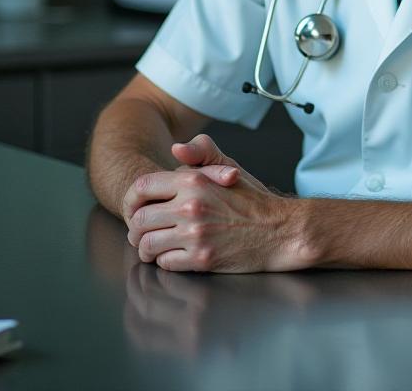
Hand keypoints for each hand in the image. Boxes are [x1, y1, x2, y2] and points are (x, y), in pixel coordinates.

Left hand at [124, 135, 306, 272]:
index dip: (132, 199)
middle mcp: (191, 206)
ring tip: (153, 246)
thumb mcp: (229, 166)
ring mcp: (195, 235)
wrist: (279, 230)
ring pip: (148, 245)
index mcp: (194, 180)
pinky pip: (165, 262)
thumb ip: (201, 151)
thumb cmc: (253, 199)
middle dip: (136, 228)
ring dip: (146, 248)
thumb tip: (175, 149)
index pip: (143, 187)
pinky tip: (173, 255)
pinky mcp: (201, 259)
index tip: (134, 208)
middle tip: (141, 231)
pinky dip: (164, 260)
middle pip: (140, 220)